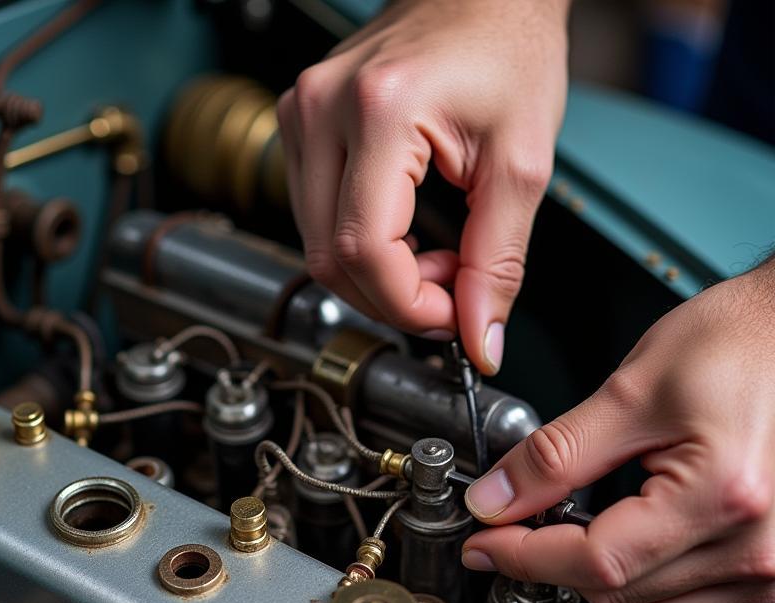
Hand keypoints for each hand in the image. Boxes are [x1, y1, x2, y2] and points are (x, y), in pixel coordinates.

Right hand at [277, 0, 568, 372]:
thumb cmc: (507, 47)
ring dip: (375, 277)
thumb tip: (480, 338)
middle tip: (449, 292)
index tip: (451, 319)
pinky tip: (402, 235)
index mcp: (381, 111)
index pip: (365, 249)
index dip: (406, 304)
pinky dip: (358, 248)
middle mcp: (323, 109)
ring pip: (315, 247)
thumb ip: (499, 261)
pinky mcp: (298, 125)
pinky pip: (313, 218)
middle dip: (392, 299)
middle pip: (330, 259)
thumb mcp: (521, 163)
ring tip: (432, 257)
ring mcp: (300, 114)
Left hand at [460, 263, 774, 602]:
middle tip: (520, 526)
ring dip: (599, 581)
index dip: (522, 557)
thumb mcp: (634, 388)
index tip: (482, 545)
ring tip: (586, 526)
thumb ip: (557, 454)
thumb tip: (496, 498)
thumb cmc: (743, 345)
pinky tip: (631, 541)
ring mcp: (774, 569)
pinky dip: (645, 585)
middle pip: (616, 597)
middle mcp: (758, 548)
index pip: (594, 563)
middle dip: (552, 565)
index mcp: (722, 496)